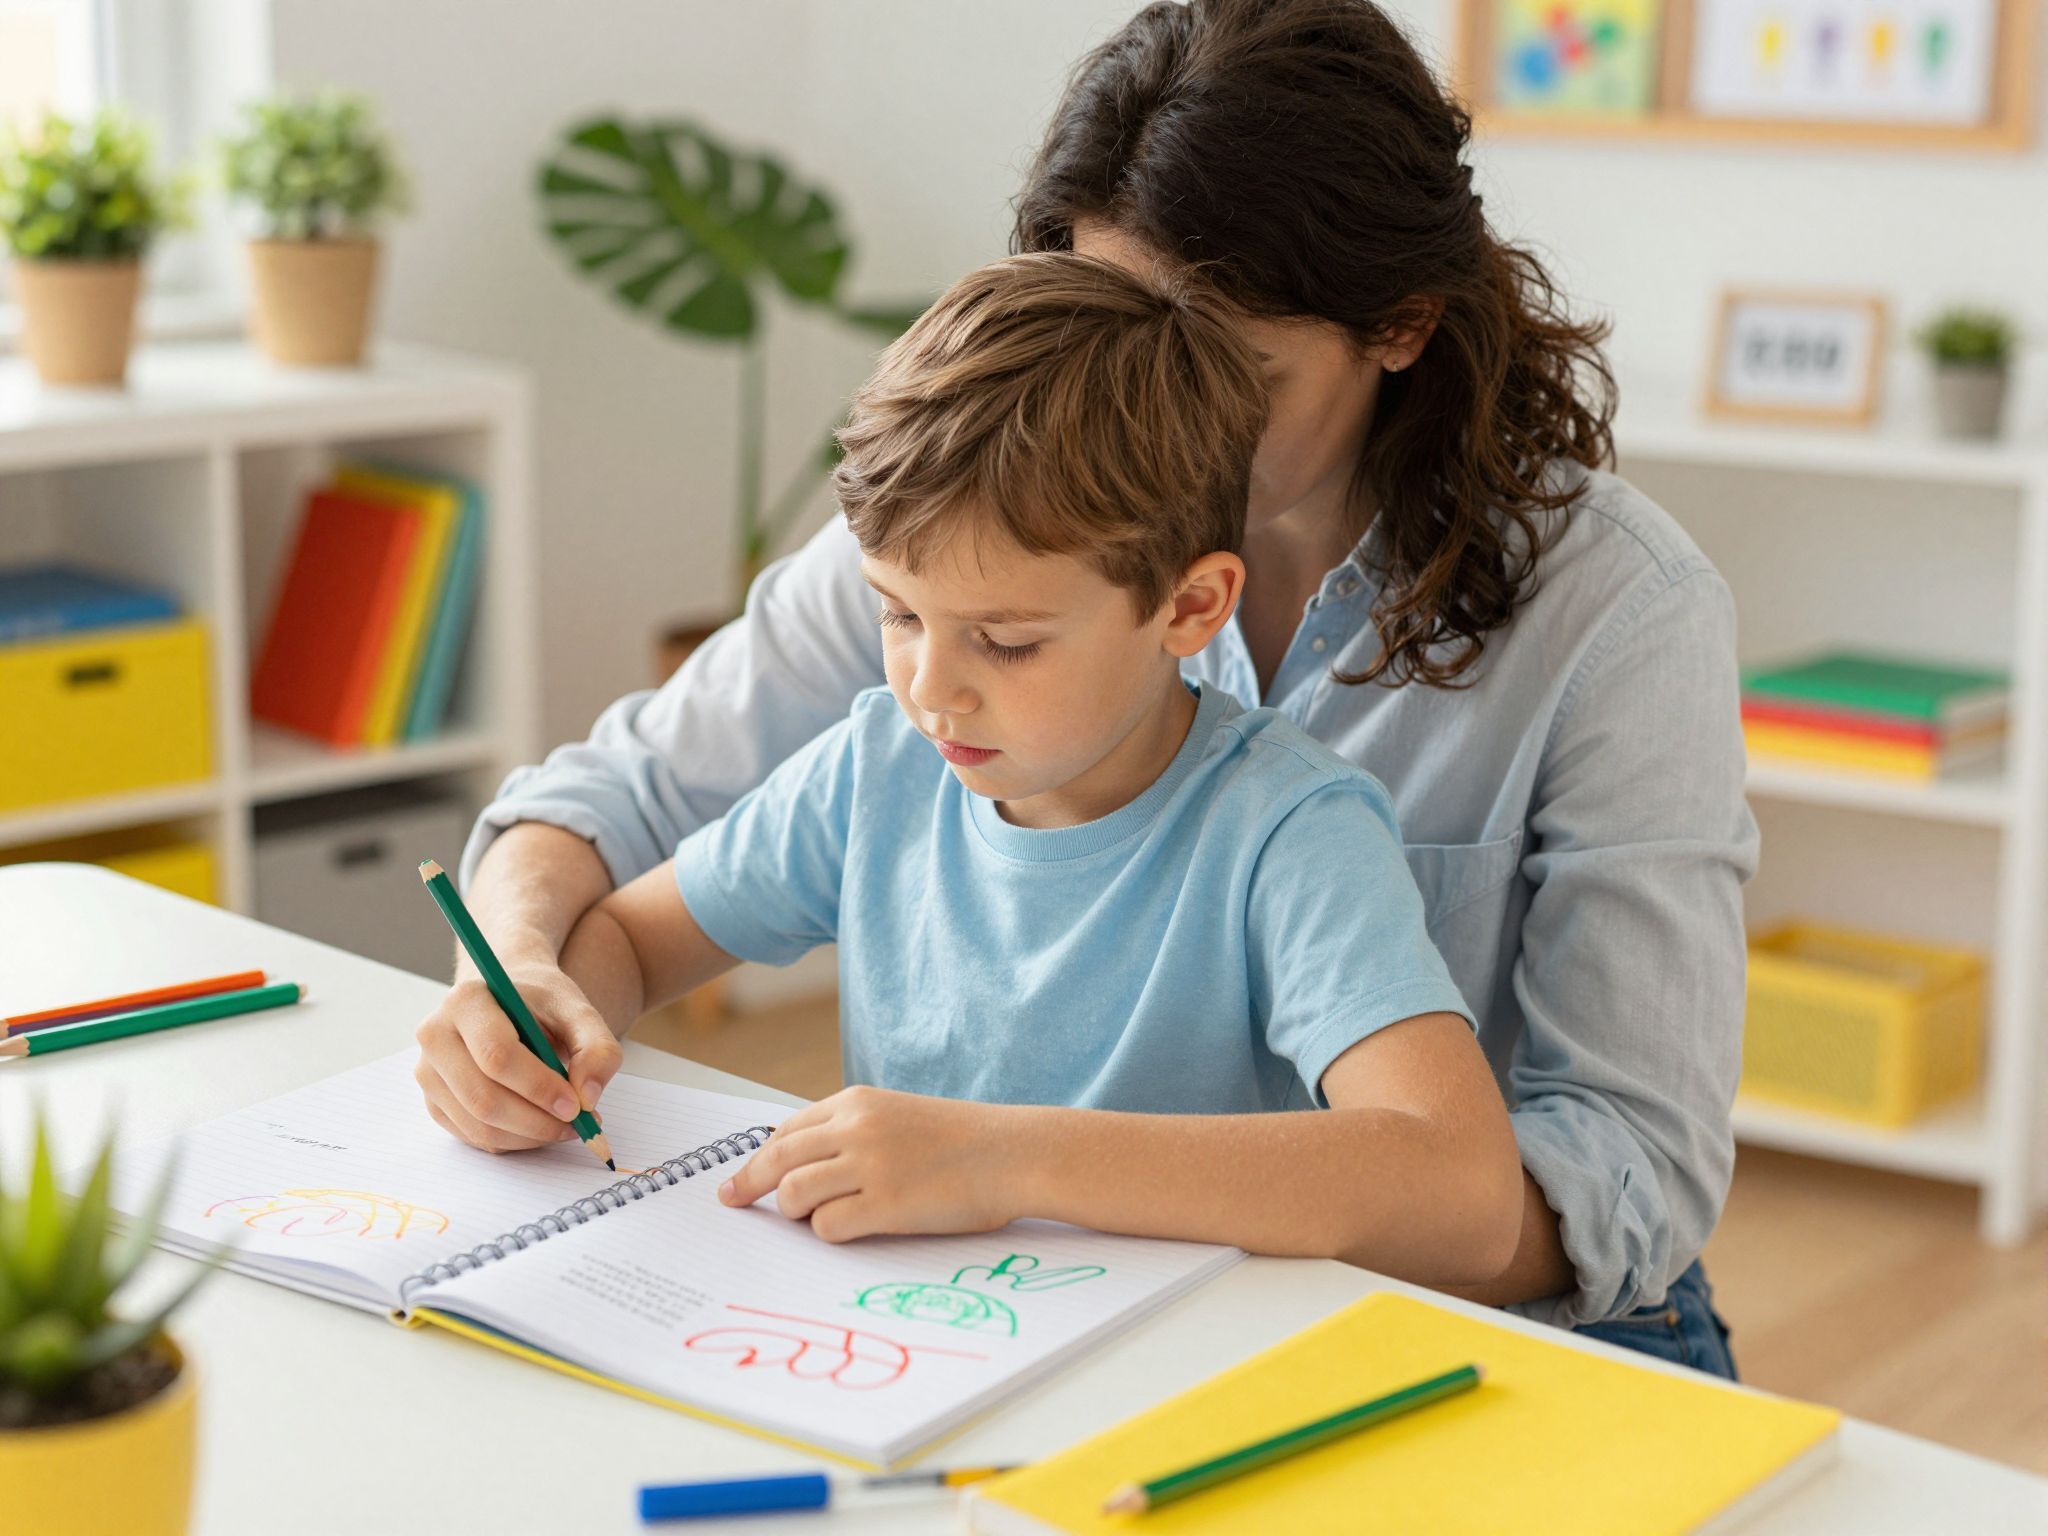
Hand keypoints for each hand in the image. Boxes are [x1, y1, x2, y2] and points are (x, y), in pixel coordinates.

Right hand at [414, 961, 622, 1152]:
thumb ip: (596, 1048)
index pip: (497, 1056)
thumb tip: (587, 1098)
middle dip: (538, 1121)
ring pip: (479, 1125)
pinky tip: (540, 1124)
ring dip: (530, 1136)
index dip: (539, 1087)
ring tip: (566, 1125)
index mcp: (468, 1001)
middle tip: (580, 1125)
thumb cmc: (540, 1004)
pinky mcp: (434, 1101)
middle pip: (484, 1098)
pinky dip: (514, 1141)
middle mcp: (436, 1036)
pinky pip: (474, 1137)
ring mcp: (428, 1072)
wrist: (507, 1002)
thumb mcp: (578, 1011)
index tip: (577, 1106)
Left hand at [717, 1086, 1023, 1241]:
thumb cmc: (964, 1141)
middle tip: (730, 1202)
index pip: (787, 1130)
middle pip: (777, 1159)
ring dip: (795, 1213)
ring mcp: (869, 1166)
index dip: (758, 1157)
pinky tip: (850, 1229)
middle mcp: (856, 1129)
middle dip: (746, 1184)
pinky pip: (827, 1227)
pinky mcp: (885, 1205)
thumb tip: (803, 1167)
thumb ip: (854, 1132)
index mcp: (858, 1102)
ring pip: (793, 1195)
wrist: (1014, 1152)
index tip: (739, 1179)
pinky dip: (828, 1234)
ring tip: (814, 1219)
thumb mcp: (901, 1117)